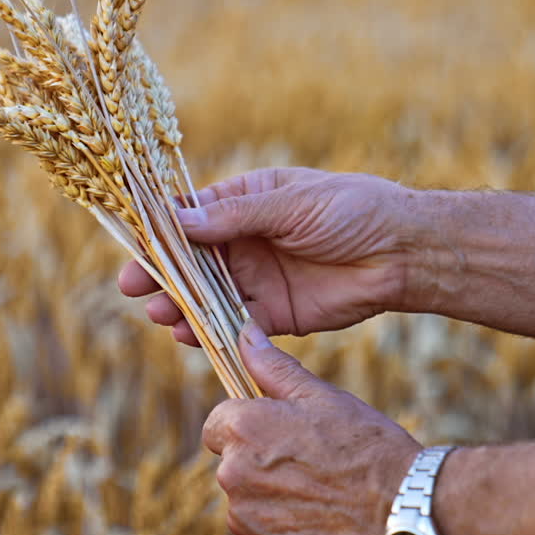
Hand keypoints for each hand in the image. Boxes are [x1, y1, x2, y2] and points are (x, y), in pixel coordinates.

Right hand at [118, 167, 418, 344]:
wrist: (402, 251)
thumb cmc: (352, 209)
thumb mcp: (290, 203)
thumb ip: (236, 215)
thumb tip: (179, 220)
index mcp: (246, 200)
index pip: (192, 214)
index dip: (160, 230)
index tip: (132, 243)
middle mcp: (245, 241)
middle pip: (191, 259)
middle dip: (160, 273)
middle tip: (131, 286)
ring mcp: (258, 278)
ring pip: (206, 294)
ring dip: (179, 304)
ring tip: (158, 313)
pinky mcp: (275, 313)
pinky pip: (234, 323)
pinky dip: (210, 330)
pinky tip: (188, 333)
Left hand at [203, 320, 421, 534]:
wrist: (407, 517)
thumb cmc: (370, 451)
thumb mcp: (325, 399)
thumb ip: (275, 369)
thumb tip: (245, 334)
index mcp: (244, 430)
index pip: (218, 425)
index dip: (249, 428)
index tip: (280, 436)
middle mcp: (234, 477)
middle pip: (233, 467)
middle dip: (262, 466)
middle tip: (312, 469)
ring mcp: (246, 523)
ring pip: (247, 507)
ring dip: (273, 503)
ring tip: (322, 501)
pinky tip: (320, 529)